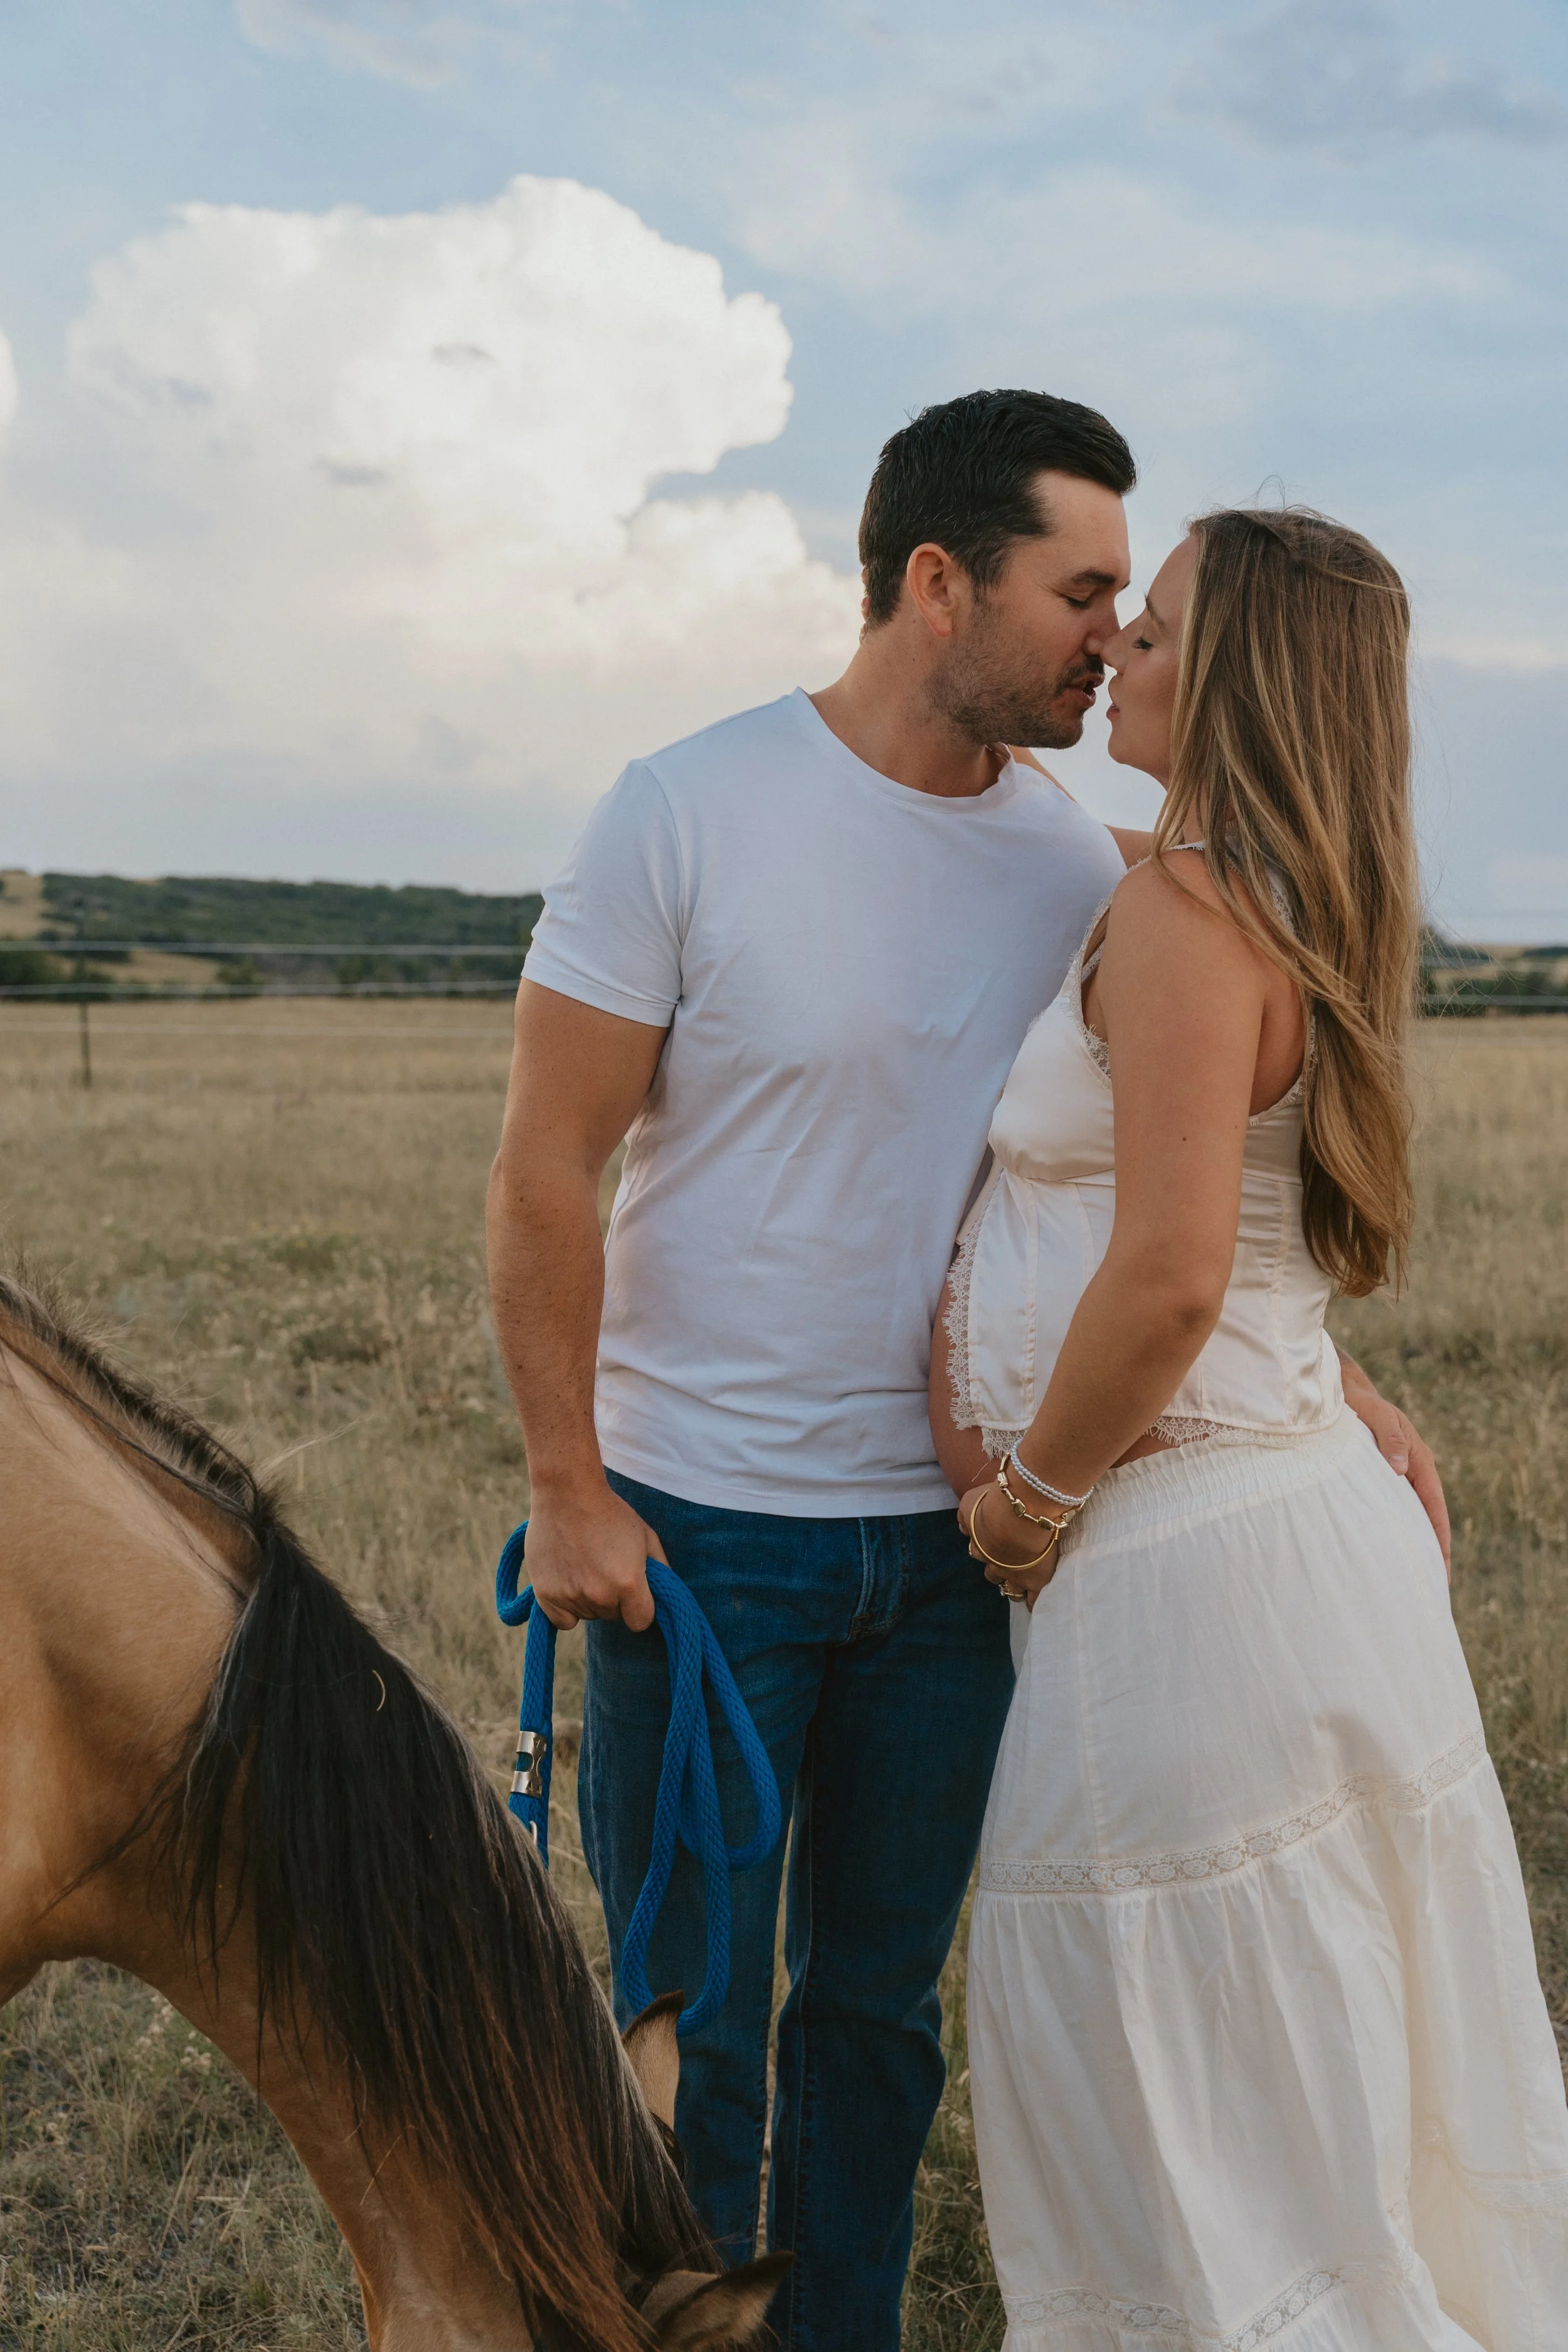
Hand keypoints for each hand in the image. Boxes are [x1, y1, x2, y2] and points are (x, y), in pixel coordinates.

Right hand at [521, 1479, 665, 1631]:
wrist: (568, 1493)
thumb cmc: (611, 1512)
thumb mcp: (646, 1536)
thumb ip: (660, 1569)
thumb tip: (664, 1594)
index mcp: (629, 1584)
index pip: (641, 1621)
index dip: (640, 1608)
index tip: (634, 1593)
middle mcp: (600, 1596)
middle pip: (613, 1616)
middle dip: (614, 1600)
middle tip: (605, 1569)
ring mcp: (571, 1597)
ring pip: (588, 1615)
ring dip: (590, 1600)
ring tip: (585, 1566)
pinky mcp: (546, 1595)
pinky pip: (563, 1621)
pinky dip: (566, 1610)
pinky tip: (569, 1586)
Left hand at [958, 1481, 1061, 1608]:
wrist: (1021, 1515)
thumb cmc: (995, 1504)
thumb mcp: (971, 1503)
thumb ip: (966, 1515)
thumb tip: (962, 1526)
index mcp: (980, 1546)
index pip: (979, 1553)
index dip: (985, 1551)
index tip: (992, 1547)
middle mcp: (994, 1565)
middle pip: (992, 1575)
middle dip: (999, 1571)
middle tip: (1008, 1565)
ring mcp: (1015, 1576)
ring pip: (1011, 1590)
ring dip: (1015, 1586)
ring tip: (1023, 1584)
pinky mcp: (1035, 1581)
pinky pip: (1033, 1599)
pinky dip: (1033, 1602)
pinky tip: (1037, 1601)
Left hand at [1338, 1357, 1450, 1575]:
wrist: (1337, 1390)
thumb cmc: (1355, 1401)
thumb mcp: (1374, 1413)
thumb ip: (1390, 1438)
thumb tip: (1401, 1470)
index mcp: (1417, 1458)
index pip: (1433, 1504)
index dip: (1439, 1536)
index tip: (1441, 1565)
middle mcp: (1409, 1470)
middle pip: (1425, 1517)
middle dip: (1431, 1550)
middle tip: (1433, 1586)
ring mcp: (1394, 1475)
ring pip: (1406, 1516)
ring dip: (1410, 1544)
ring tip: (1409, 1579)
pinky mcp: (1376, 1478)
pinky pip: (1387, 1509)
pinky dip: (1390, 1530)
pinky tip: (1379, 1552)